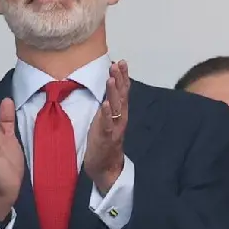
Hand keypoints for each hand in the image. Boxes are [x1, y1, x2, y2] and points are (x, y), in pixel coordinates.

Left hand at [85, 60, 130, 193]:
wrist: (107, 167)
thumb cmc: (105, 141)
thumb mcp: (106, 119)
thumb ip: (109, 105)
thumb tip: (107, 88)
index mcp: (120, 113)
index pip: (123, 91)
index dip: (123, 77)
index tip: (121, 62)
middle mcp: (120, 118)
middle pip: (122, 96)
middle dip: (119, 79)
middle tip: (117, 64)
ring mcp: (114, 127)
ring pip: (116, 107)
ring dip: (114, 92)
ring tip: (111, 78)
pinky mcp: (106, 137)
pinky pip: (108, 124)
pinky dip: (107, 114)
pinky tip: (105, 104)